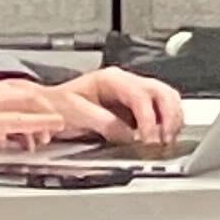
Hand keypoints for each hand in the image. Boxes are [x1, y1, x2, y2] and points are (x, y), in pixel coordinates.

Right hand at [0, 70, 75, 166]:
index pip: (11, 87)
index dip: (30, 99)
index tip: (40, 109)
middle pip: (25, 90)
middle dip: (44, 104)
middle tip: (54, 119)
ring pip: (27, 102)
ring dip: (46, 115)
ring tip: (56, 128)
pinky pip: (20, 120)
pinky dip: (41, 123)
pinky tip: (52, 127)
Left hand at [42, 66, 184, 149]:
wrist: (47, 107)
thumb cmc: (57, 105)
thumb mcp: (75, 113)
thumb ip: (104, 123)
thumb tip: (129, 135)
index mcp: (111, 79)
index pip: (141, 95)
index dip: (148, 118)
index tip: (148, 138)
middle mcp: (126, 82)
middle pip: (162, 92)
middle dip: (169, 117)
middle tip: (164, 139)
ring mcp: (133, 92)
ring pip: (166, 98)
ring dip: (172, 119)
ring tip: (167, 139)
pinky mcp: (135, 106)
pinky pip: (161, 109)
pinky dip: (167, 122)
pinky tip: (163, 135)